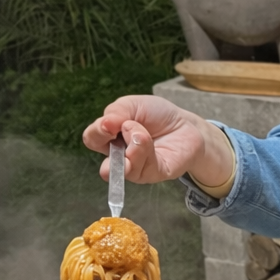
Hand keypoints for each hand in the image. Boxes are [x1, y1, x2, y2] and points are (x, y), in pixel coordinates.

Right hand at [82, 96, 233, 186]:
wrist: (186, 124)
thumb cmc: (158, 115)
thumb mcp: (134, 104)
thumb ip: (116, 112)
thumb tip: (103, 125)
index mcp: (110, 137)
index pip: (93, 140)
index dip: (96, 132)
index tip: (109, 123)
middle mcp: (121, 157)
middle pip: (105, 164)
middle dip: (109, 149)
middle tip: (115, 132)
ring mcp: (137, 168)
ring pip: (124, 168)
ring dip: (132, 145)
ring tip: (142, 132)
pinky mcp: (154, 174)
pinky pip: (142, 169)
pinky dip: (143, 150)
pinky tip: (147, 139)